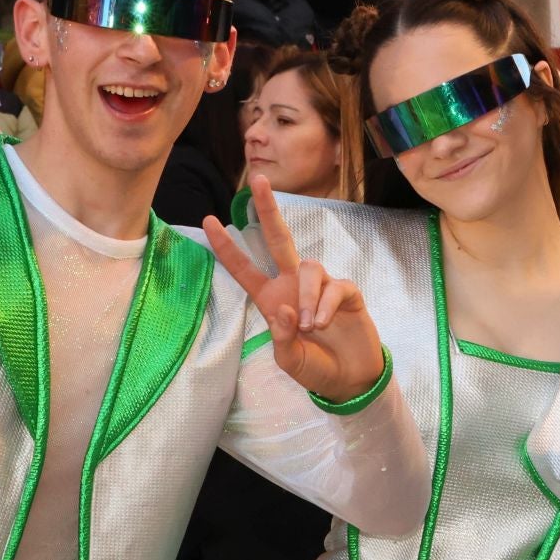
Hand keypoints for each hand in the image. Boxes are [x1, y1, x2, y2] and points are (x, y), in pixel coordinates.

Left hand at [204, 176, 386, 403]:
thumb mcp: (290, 362)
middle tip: (257, 179)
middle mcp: (292, 285)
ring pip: (309, 267)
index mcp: (271, 300)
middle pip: (278, 239)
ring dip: (306, 295)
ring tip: (312, 326)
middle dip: (268, 209)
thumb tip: (285, 310)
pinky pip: (333, 286)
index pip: (244, 269)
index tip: (208, 221)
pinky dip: (325, 305)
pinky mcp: (346, 292)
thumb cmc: (316, 369)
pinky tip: (324, 323)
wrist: (352, 379)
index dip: (226, 248)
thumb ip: (282, 338)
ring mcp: (320, 286)